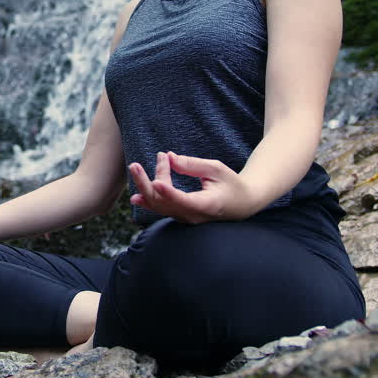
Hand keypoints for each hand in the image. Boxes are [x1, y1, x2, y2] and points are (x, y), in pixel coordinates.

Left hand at [128, 151, 256, 222]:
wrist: (242, 204)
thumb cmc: (231, 184)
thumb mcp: (216, 169)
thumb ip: (192, 164)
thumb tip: (169, 157)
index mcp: (207, 205)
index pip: (184, 201)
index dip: (169, 192)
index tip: (156, 181)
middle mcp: (193, 216)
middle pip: (164, 203)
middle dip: (147, 182)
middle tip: (135, 164)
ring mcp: (186, 219)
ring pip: (160, 206)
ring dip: (146, 186)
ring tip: (135, 168)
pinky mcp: (181, 217)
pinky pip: (162, 210)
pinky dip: (149, 200)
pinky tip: (135, 197)